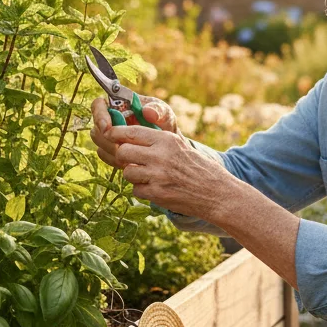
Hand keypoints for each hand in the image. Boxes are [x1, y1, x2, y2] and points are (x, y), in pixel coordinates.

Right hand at [90, 95, 178, 169]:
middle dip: (106, 139)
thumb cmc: (164, 123)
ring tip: (128, 155)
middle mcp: (110, 119)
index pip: (98, 105)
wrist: (167, 145)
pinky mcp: (111, 150)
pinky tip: (128, 162)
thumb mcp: (165, 114)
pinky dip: (114, 159)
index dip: (99, 115)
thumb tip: (147, 111)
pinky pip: (105, 156)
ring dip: (111, 150)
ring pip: (99, 143)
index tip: (107, 127)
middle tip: (119, 146)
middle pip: (95, 127)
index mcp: (119, 104)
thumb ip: (159, 110)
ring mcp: (109, 136)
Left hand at [108, 123, 231, 219]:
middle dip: (123, 157)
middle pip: (122, 152)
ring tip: (147, 176)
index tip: (110, 135)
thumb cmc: (198, 168)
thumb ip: (157, 140)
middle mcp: (159, 156)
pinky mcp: (157, 194)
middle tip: (130, 161)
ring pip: (127, 172)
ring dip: (133, 176)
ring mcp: (157, 176)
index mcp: (165, 140)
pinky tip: (156, 188)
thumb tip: (128, 136)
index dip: (116, 134)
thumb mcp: (180, 145)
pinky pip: (135, 190)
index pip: (130, 132)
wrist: (216, 193)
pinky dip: (142, 190)